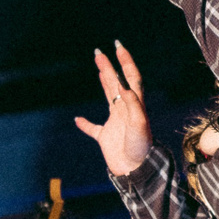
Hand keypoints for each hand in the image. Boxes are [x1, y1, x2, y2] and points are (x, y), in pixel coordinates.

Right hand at [73, 41, 151, 176]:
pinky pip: (93, 128)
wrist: (136, 171)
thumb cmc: (141, 149)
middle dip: (109, 67)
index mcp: (134, 105)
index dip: (125, 62)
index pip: (130, 78)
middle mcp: (125, 110)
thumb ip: (133, 106)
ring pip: (108, 97)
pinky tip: (77, 120)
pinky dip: (85, 124)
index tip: (117, 47)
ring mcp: (115, 123)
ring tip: (98, 68)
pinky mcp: (106, 137)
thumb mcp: (140, 126)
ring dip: (103, 82)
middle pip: (117, 83)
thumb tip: (124, 86)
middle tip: (99, 53)